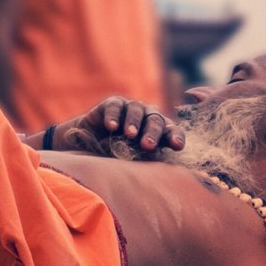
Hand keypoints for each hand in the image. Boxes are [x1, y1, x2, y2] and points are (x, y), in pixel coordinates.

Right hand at [62, 96, 183, 156]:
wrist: (89, 147)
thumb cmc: (116, 156)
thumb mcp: (132, 161)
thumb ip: (144, 158)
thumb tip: (156, 162)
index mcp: (158, 131)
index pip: (171, 131)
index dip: (175, 136)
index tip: (177, 146)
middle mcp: (147, 117)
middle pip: (155, 120)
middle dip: (153, 132)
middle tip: (148, 145)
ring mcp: (130, 108)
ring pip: (137, 110)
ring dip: (134, 123)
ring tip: (130, 135)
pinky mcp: (113, 103)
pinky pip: (115, 106)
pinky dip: (113, 116)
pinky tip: (111, 127)